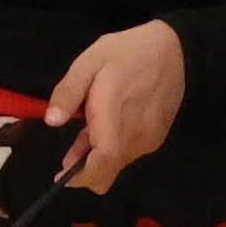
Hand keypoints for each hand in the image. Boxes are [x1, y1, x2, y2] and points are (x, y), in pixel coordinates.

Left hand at [46, 21, 185, 194]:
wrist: (174, 48)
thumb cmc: (128, 52)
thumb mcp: (91, 60)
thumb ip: (70, 90)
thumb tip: (52, 121)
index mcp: (114, 117)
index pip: (101, 165)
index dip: (79, 178)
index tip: (61, 176)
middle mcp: (135, 136)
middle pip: (107, 172)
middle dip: (85, 167)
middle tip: (74, 142)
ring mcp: (149, 139)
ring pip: (118, 163)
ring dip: (100, 154)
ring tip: (94, 122)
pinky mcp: (157, 137)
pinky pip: (130, 153)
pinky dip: (115, 147)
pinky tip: (114, 121)